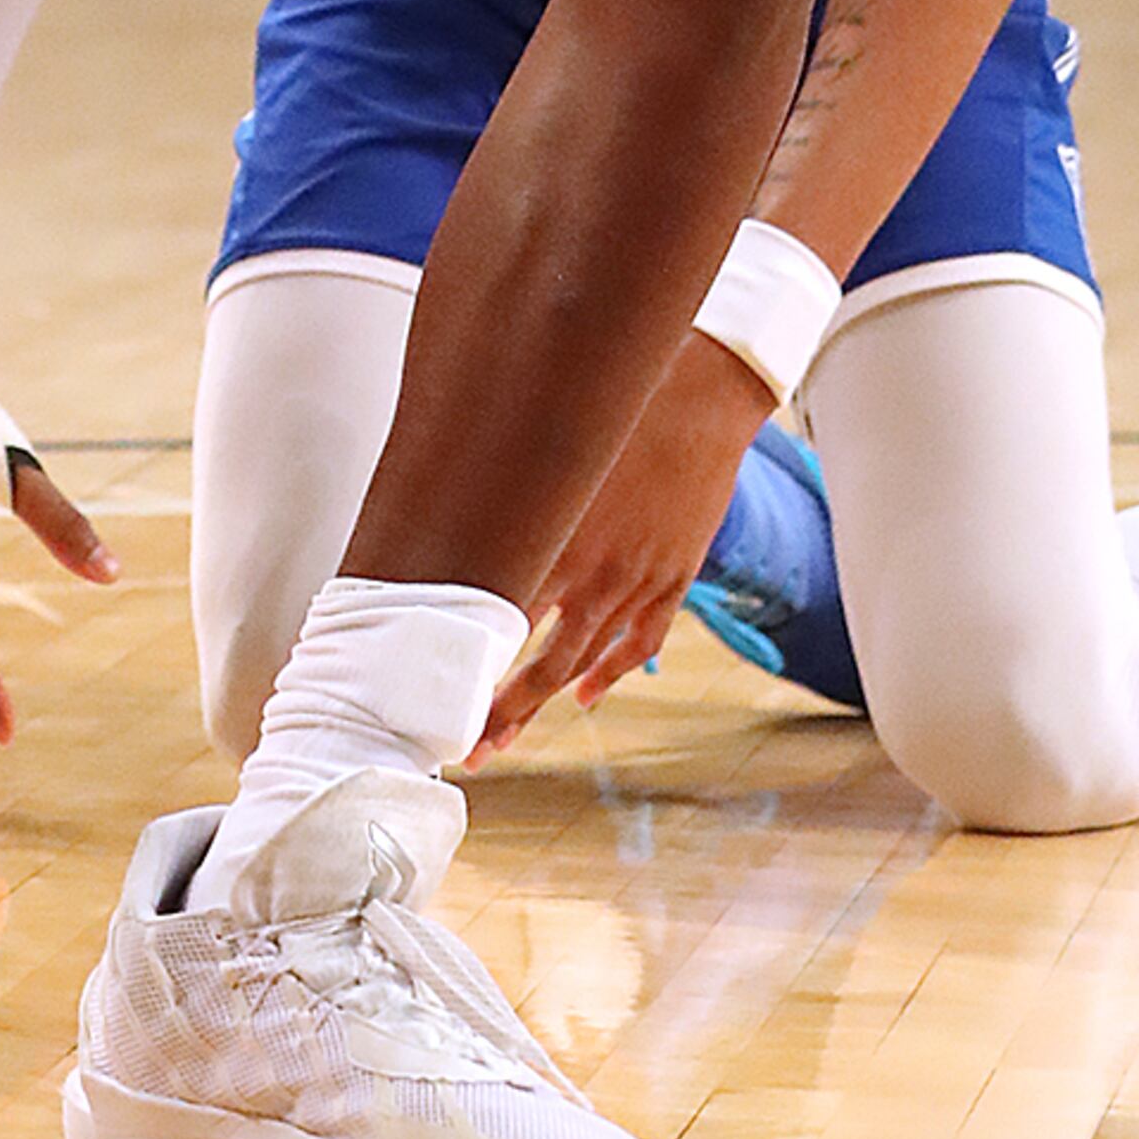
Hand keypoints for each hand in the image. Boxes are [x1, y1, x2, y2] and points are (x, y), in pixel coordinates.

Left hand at [485, 335, 774, 741]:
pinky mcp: (673, 579)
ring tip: (505, 737)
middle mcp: (595, 572)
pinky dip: (609, 674)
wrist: (706, 390)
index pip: (494, 621)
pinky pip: (639, 644)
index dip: (464, 667)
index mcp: (556, 535)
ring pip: (579, 665)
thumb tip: (445, 500)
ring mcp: (637, 582)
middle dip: (497, 713)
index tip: (432, 697)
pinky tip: (586, 694)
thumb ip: (502, 480)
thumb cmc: (624, 399)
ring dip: (540, 706)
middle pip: (535, 663)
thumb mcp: (549, 438)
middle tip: (466, 749)